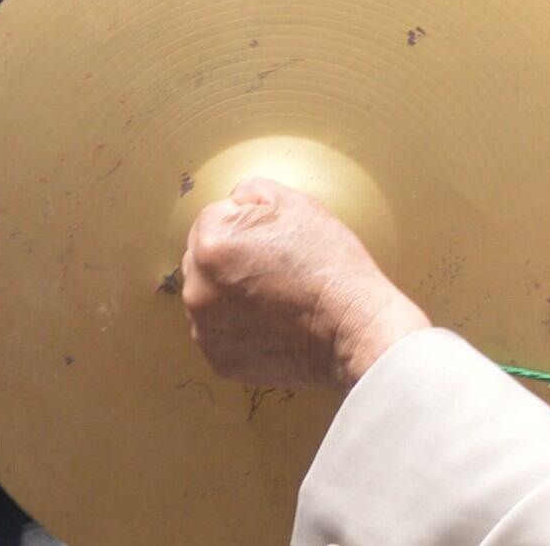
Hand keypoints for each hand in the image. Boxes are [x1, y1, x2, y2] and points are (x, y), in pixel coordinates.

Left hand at [181, 178, 428, 392]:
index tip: (275, 238)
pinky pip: (221, 332)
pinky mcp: (219, 358)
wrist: (352, 328)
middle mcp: (198, 289)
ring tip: (278, 294)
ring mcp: (205, 328)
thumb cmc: (330, 270)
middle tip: (276, 265)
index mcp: (212, 244)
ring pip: (210, 296)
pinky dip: (240, 325)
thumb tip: (237, 200)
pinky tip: (274, 319)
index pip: (213, 218)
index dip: (248, 223)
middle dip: (231, 258)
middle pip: (204, 258)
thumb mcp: (300, 205)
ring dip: (232, 292)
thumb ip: (253, 191)